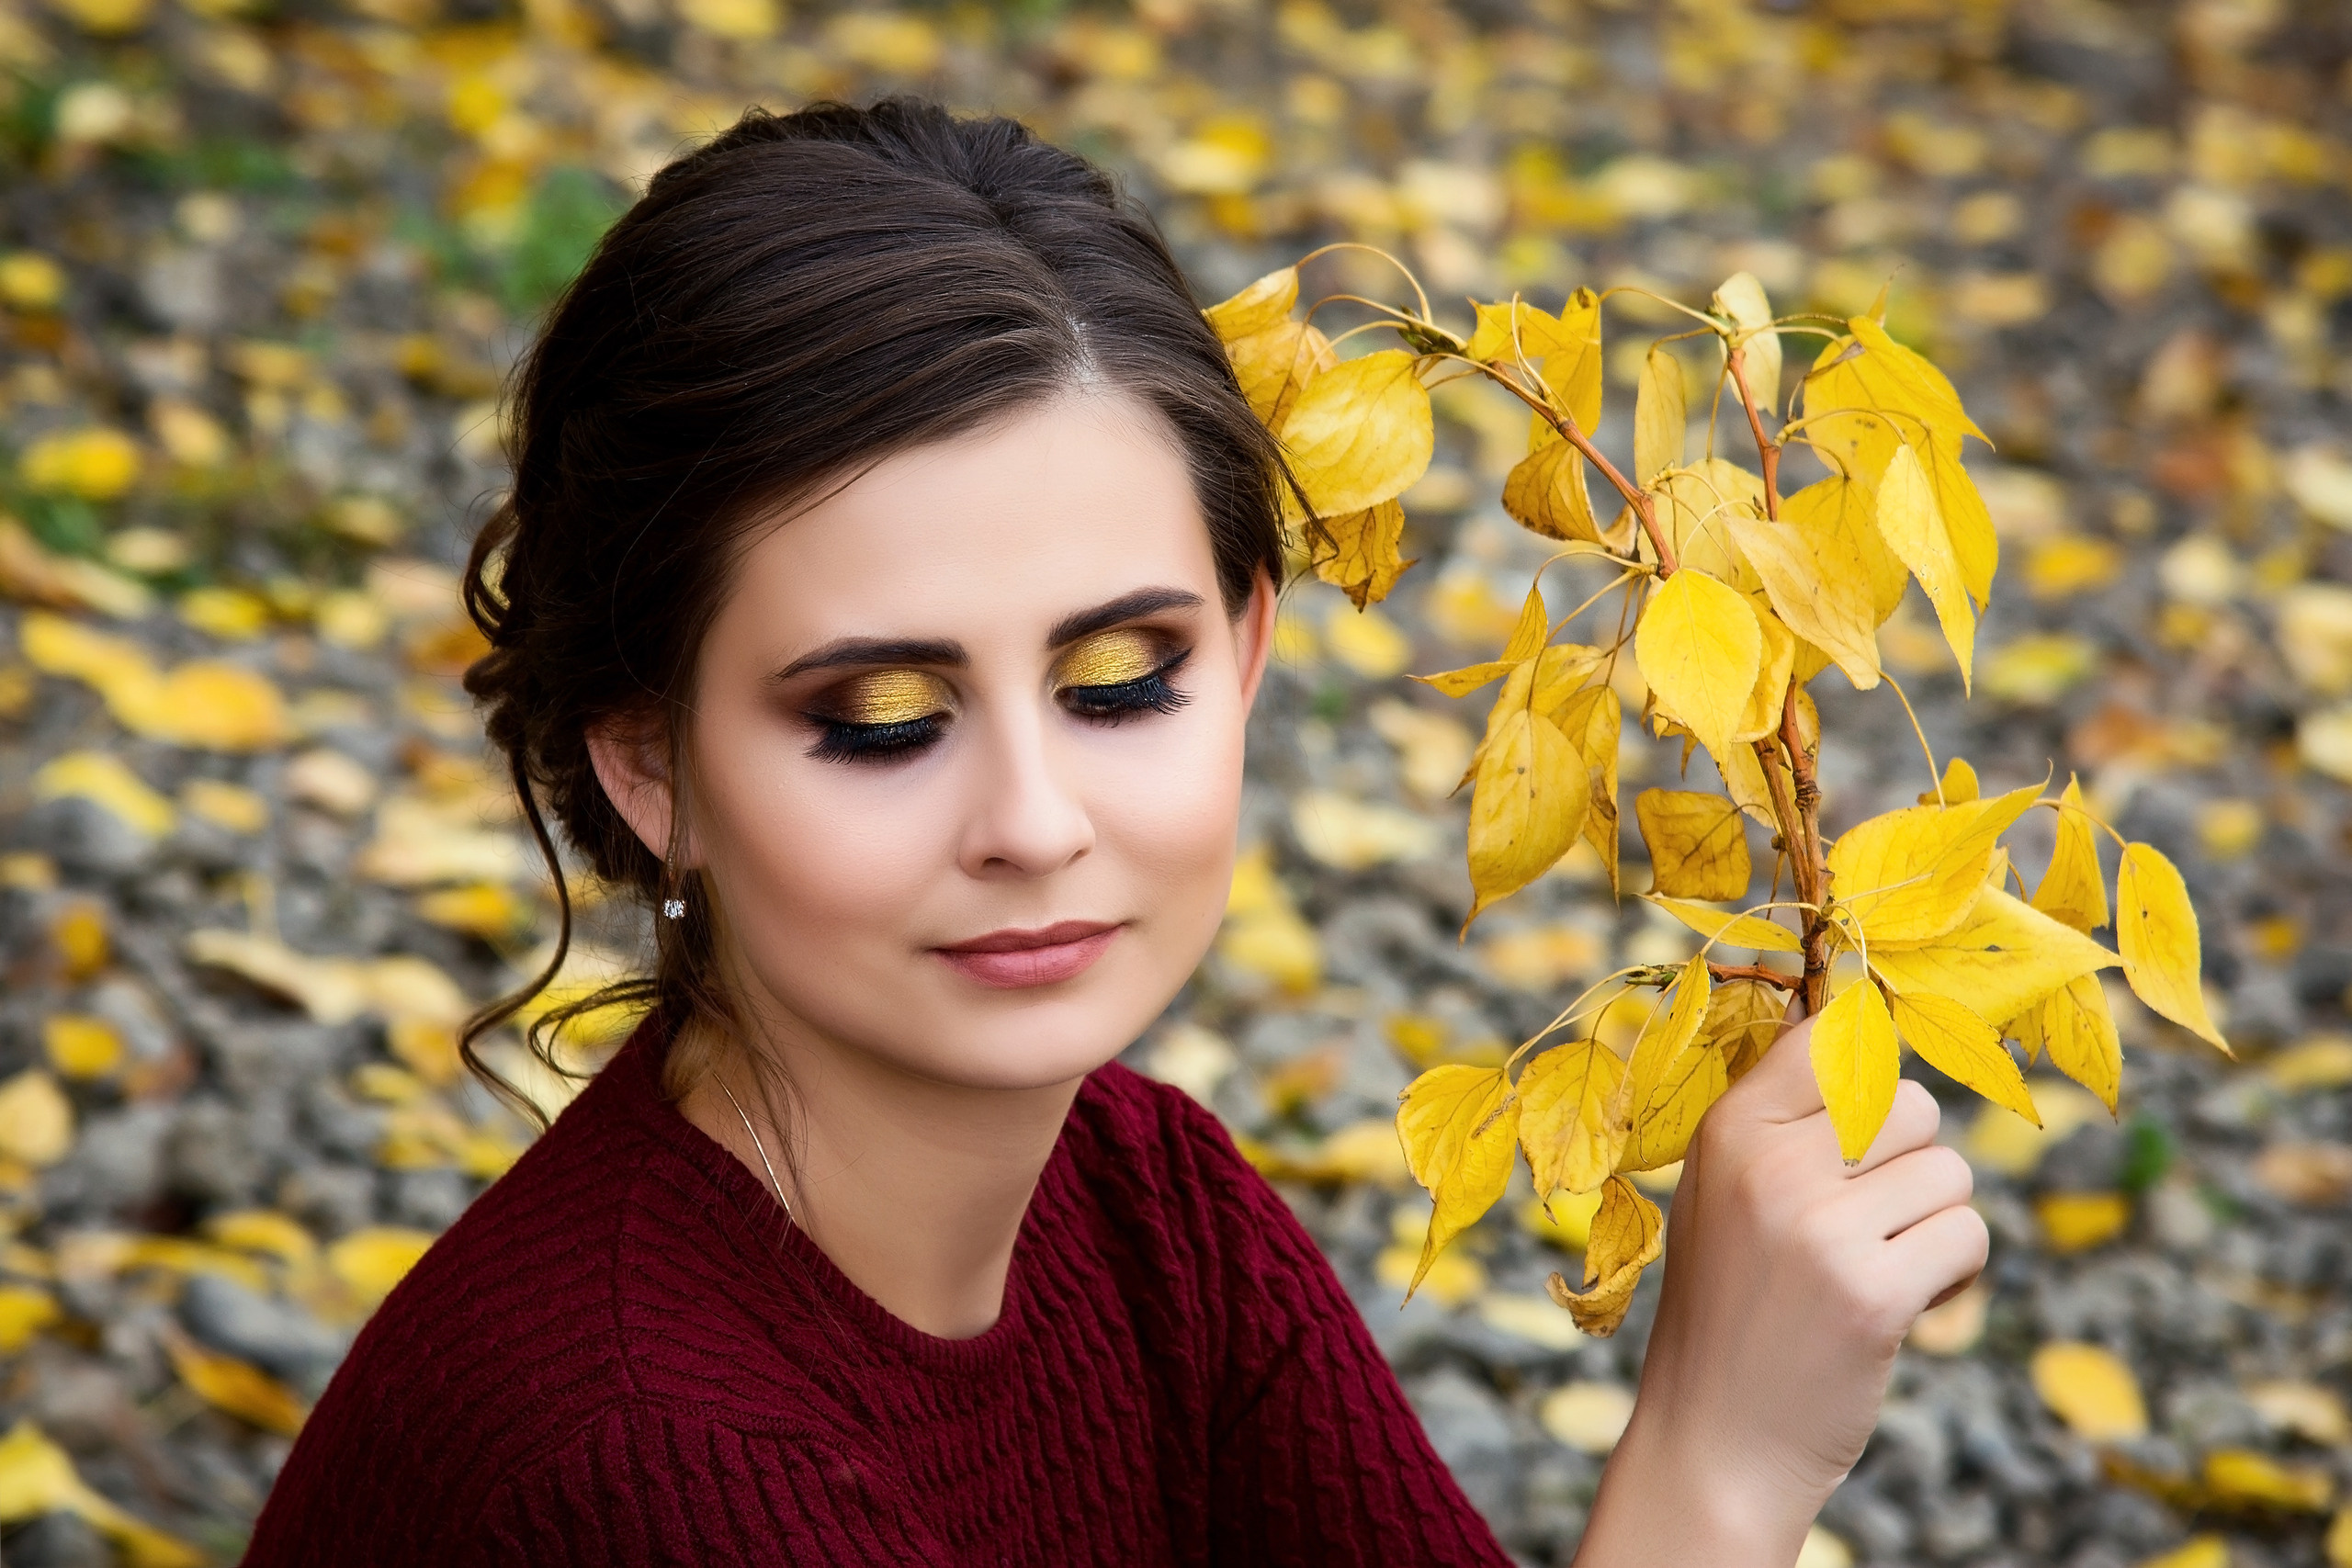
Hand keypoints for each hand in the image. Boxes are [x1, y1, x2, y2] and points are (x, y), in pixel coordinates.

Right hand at [1573, 998, 1988, 1567]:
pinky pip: (1969, 1236)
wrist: (1715, 1440)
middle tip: (1866, 1221)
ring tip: (1878, 1267)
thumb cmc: (1730, 1307)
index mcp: (1728, 1129)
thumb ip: (1781, 1116)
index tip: (1858, 1128)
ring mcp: (1821, 1228)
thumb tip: (1851, 1019)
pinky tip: (1903, 1305)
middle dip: (1910, 1162)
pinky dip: (1954, 1274)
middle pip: (1912, 1105)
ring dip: (1934, 1223)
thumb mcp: (1721, 1192)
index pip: (1834, 1037)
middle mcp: (1770, 1165)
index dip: (1869, 1077)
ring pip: (1950, 1173)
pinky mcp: (1874, 1292)